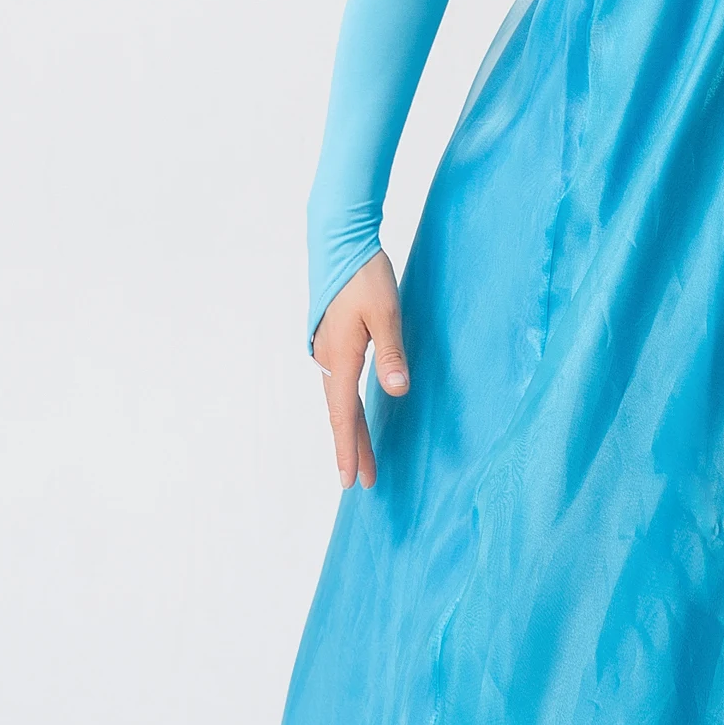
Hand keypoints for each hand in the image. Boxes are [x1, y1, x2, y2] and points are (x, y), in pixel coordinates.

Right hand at [312, 250, 407, 489]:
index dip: (348, 450)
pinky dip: (346, 407)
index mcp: (341, 357)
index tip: (350, 480)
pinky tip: (351, 412)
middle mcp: (329, 359)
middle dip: (354, 448)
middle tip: (364, 481)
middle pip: (341, 414)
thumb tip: (396, 391)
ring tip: (362, 456)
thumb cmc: (364, 276)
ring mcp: (327, 350)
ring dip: (350, 429)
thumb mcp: (386, 313)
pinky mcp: (332, 341)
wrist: (339, 243)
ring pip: (339, 400)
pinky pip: (339, 385)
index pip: (343, 415)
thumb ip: (391, 353)